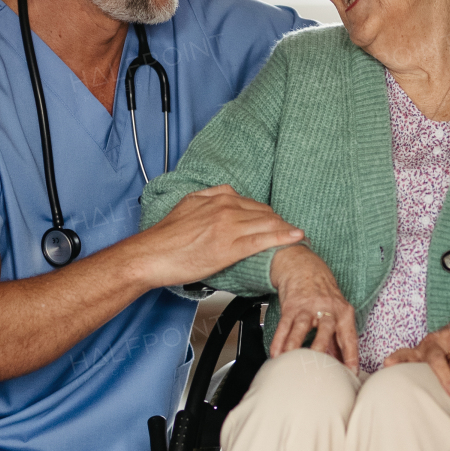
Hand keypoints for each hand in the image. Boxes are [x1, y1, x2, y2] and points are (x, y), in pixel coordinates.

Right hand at [141, 186, 302, 286]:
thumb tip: (221, 195)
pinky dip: (282, 238)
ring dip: (285, 229)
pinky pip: (262, 240)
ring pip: (266, 224)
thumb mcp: (187, 204)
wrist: (151, 255)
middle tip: (290, 232)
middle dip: (279, 222)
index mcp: (217, 198)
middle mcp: (225, 207)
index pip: (252, 203)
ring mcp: (229, 226)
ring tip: (298, 236)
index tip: (275, 221)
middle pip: (264, 212)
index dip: (267, 214)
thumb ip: (208, 197)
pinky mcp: (229, 247)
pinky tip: (295, 238)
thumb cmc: (165, 237)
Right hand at [269, 245, 358, 370]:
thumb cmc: (324, 294)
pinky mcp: (291, 306)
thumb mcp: (338, 313)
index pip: (349, 336)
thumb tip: (343, 366)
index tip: (351, 372)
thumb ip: (339, 339)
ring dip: (295, 346)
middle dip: (322, 350)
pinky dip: (279, 341)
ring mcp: (307, 307)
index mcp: (343, 312)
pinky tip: (276, 354)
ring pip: (301, 328)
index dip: (351, 355)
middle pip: (325, 330)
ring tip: (291, 362)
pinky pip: (284, 325)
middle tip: (319, 369)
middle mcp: (327, 308)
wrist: (304, 266)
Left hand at [383, 304, 449, 412]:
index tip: (387, 364)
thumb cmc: (448, 347)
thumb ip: (419, 367)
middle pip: (437, 361)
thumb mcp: (433, 354)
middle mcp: (434, 343)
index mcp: (422, 348)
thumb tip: (402, 388)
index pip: (407, 354)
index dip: (398, 358)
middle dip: (445, 379)